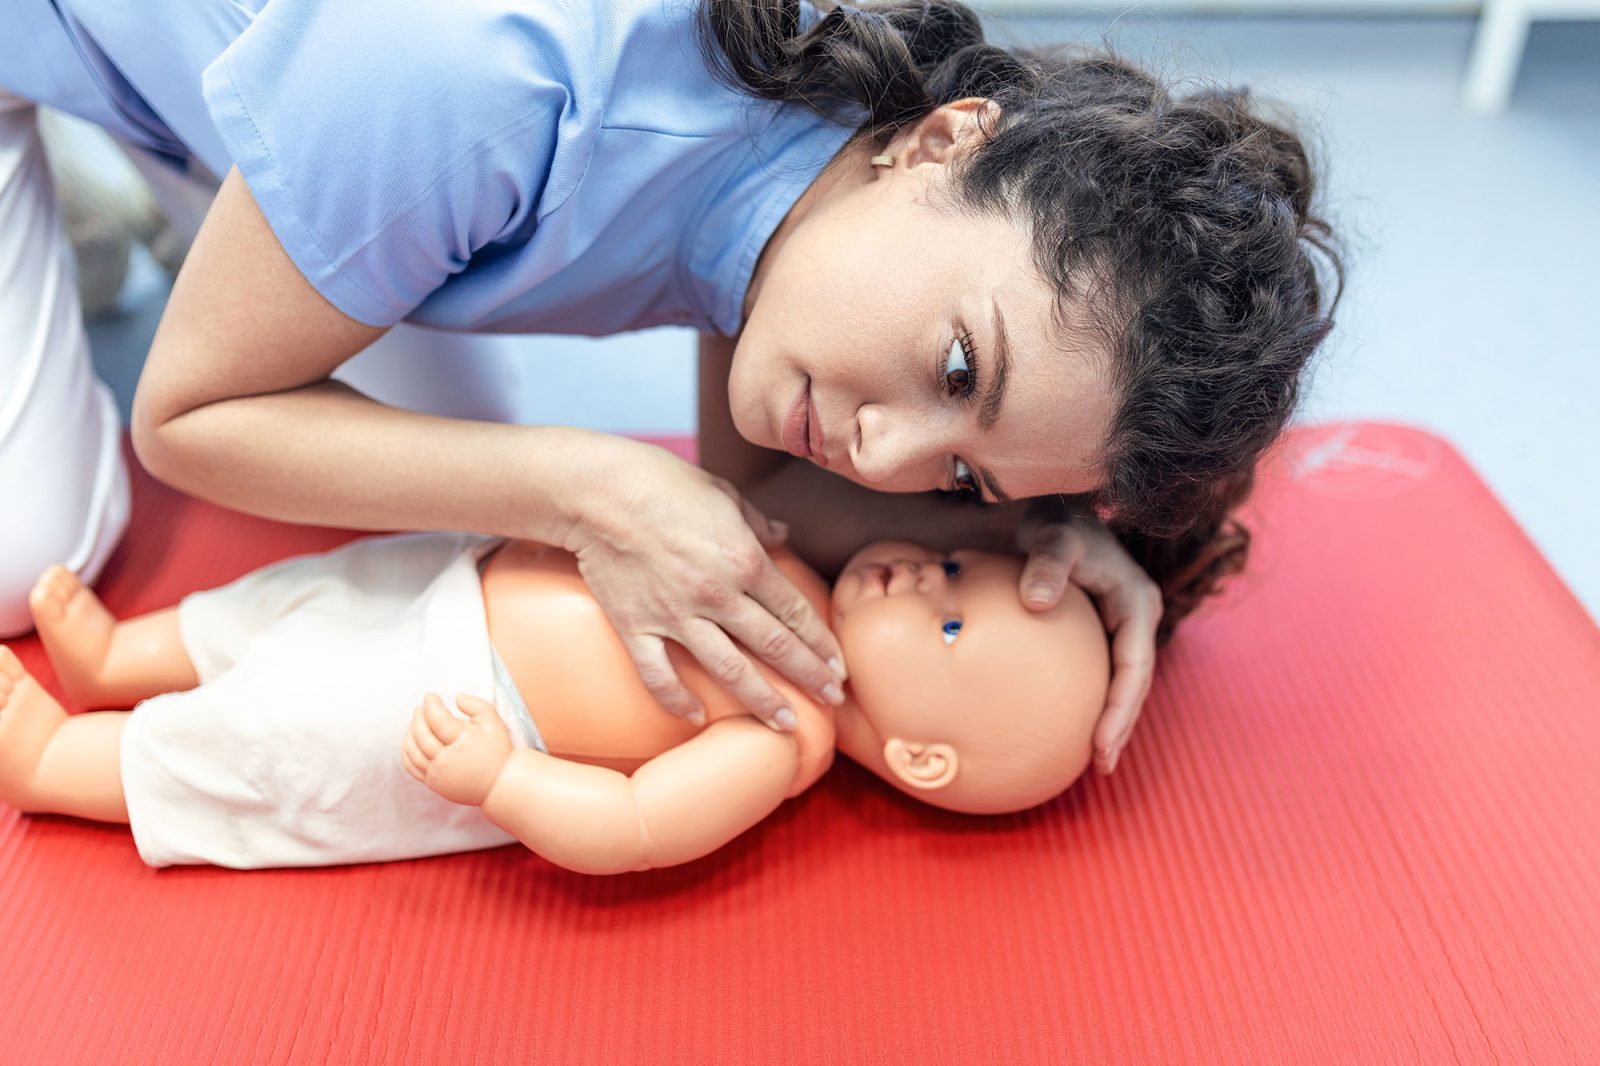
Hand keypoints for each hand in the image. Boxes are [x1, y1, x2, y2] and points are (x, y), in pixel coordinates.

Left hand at [402, 692, 511, 805]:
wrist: (499, 784)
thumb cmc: (497, 750)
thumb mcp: (493, 722)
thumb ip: (476, 705)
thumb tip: (456, 698)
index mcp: (464, 741)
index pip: (438, 719)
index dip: (431, 705)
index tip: (430, 696)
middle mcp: (448, 759)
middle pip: (422, 734)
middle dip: (418, 717)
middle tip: (420, 708)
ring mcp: (438, 773)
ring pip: (413, 751)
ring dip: (410, 733)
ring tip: (415, 722)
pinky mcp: (434, 784)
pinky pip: (412, 767)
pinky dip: (407, 752)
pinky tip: (412, 741)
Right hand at [561, 435, 846, 730]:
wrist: (597, 492)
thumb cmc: (663, 483)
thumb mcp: (724, 494)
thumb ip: (758, 524)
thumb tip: (784, 534)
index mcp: (744, 560)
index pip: (795, 612)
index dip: (821, 643)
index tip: (838, 666)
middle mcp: (717, 594)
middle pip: (773, 646)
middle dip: (808, 676)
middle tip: (832, 699)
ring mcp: (675, 615)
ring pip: (728, 670)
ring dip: (761, 700)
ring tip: (784, 724)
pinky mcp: (636, 627)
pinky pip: (659, 675)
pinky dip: (677, 700)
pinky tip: (696, 716)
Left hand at [1016, 511, 1162, 775]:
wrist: (1047, 507)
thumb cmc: (1050, 520)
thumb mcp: (1052, 536)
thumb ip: (1047, 564)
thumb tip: (1037, 601)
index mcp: (1136, 600)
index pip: (1135, 667)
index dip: (1121, 709)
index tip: (1101, 744)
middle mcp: (1137, 614)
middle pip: (1135, 681)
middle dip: (1121, 724)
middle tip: (1101, 765)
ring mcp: (1121, 622)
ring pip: (1122, 679)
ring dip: (1112, 717)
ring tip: (1094, 758)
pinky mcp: (1101, 626)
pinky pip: (1101, 668)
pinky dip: (1093, 697)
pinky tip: (1070, 723)